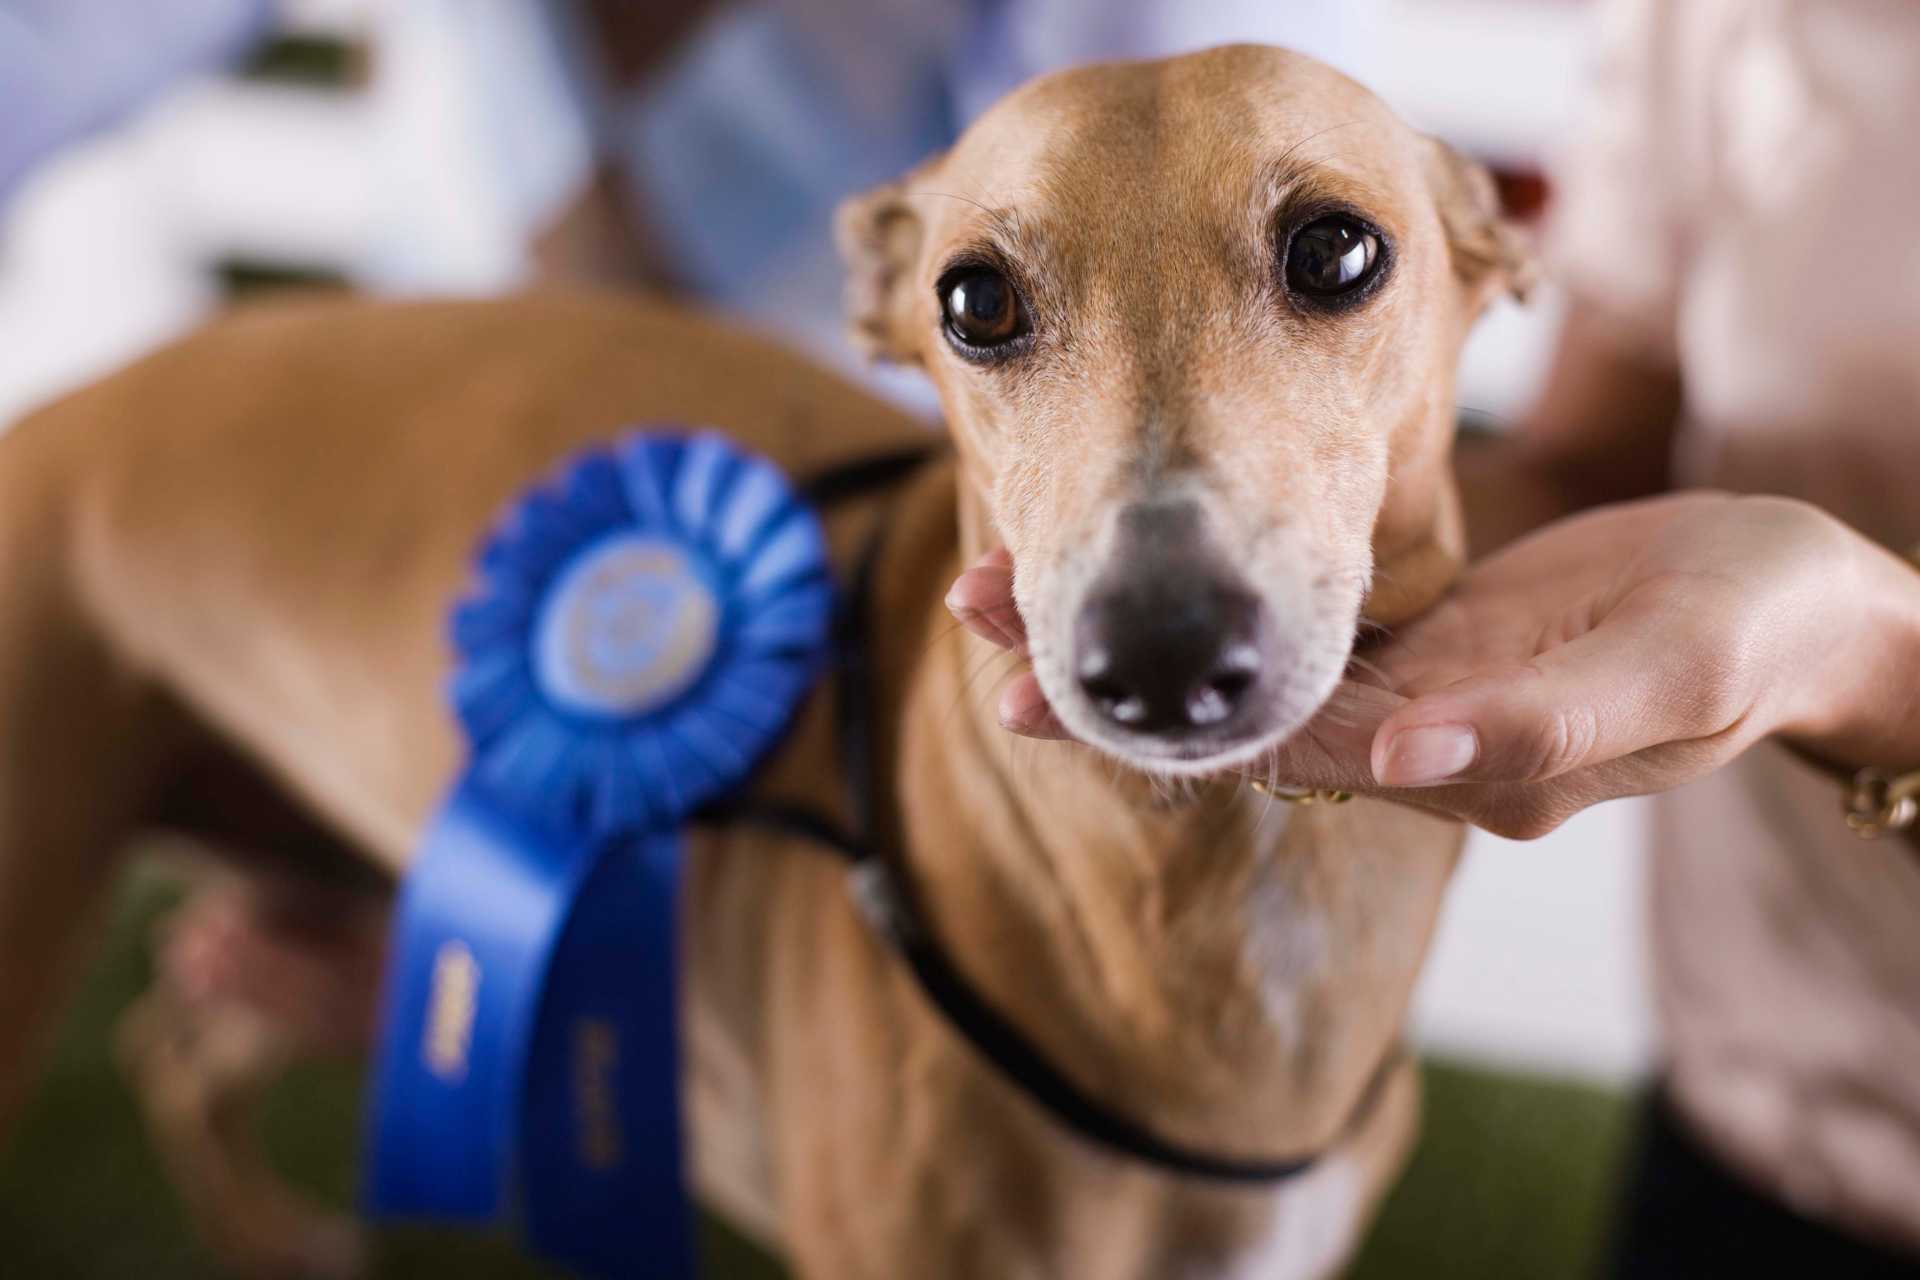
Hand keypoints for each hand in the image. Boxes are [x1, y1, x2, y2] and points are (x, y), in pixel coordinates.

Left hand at [946, 493, 1919, 837]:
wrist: (1794, 606)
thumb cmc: (1749, 635)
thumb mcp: (1671, 674)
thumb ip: (1539, 728)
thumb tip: (1407, 759)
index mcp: (1462, 763)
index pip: (1277, 746)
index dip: (1150, 721)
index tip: (1030, 687)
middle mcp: (1416, 739)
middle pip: (1231, 715)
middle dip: (1103, 672)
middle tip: (974, 606)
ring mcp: (1414, 688)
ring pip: (1247, 669)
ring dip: (1137, 627)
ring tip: (1011, 571)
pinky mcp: (1425, 634)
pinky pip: (1296, 626)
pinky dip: (1211, 598)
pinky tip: (1142, 560)